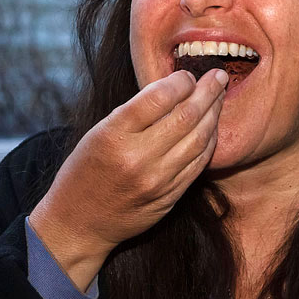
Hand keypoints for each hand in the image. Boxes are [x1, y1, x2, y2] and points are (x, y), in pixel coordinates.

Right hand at [29, 68, 227, 290]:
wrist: (79, 223)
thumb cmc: (86, 170)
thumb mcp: (98, 133)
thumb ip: (135, 112)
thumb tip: (175, 88)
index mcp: (114, 135)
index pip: (159, 98)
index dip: (180, 81)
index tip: (187, 74)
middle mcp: (137, 158)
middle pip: (185, 116)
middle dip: (208, 92)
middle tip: (219, 76)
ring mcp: (156, 181)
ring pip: (199, 140)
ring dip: (214, 115)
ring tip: (220, 97)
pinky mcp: (169, 198)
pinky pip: (198, 165)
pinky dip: (209, 142)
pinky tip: (212, 127)